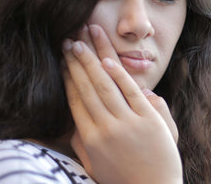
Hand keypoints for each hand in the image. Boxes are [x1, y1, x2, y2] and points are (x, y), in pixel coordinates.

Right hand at [62, 26, 181, 183]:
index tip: (62, 60)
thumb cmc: (121, 180)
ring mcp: (127, 123)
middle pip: (87, 87)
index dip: (68, 77)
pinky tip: (107, 60)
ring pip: (104, 85)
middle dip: (76, 62)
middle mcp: (105, 128)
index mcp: (90, 138)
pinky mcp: (148, 120)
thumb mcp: (93, 165)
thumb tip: (73, 119)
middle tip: (67, 42)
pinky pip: (130, 92)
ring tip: (82, 41)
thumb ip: (80, 142)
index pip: (76, 99)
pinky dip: (119, 74)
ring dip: (91, 61)